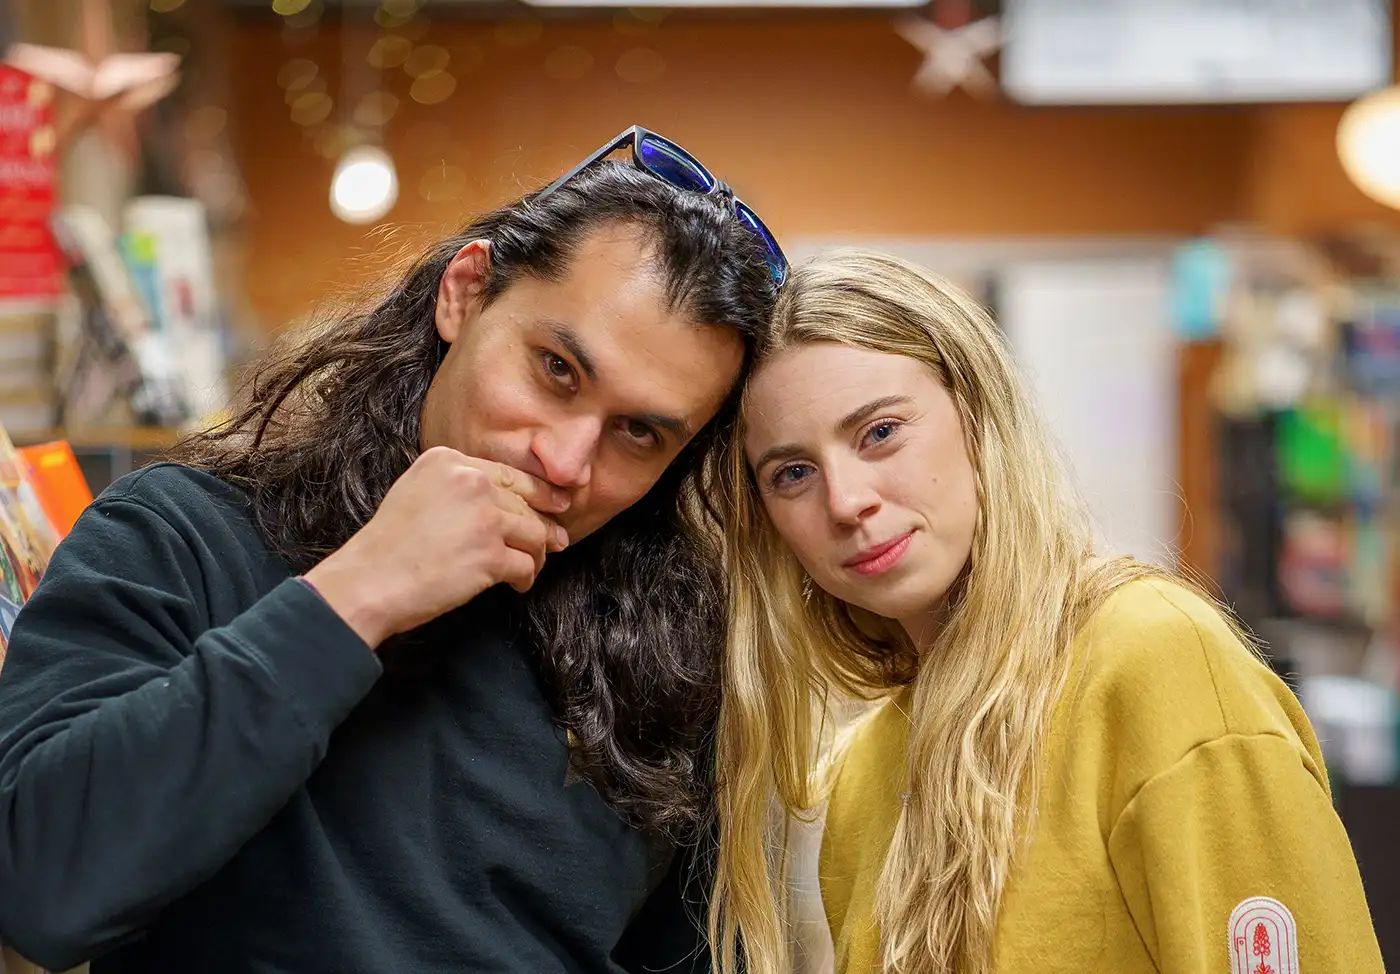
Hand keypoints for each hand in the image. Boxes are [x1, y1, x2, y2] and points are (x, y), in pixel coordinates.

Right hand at [303, 447, 569, 648]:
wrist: (369, 580)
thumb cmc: (387, 545)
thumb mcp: (415, 490)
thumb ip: (455, 485)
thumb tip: (500, 499)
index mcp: (450, 461)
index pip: (508, 474)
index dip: (538, 491)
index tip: (555, 502)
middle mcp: (471, 482)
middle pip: (526, 502)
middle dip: (546, 523)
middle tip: (560, 539)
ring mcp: (484, 517)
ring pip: (534, 532)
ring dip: (537, 554)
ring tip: (532, 567)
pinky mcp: (490, 553)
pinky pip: (526, 564)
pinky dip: (526, 577)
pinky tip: (517, 585)